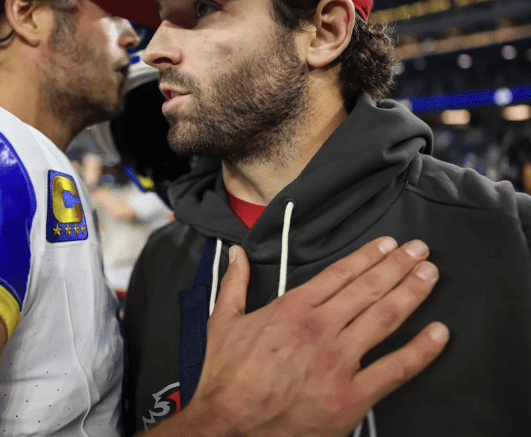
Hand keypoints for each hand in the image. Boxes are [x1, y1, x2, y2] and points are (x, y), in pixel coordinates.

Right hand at [182, 237, 446, 436]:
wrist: (229, 427)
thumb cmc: (226, 378)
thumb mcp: (223, 322)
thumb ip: (233, 283)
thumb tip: (235, 253)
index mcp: (291, 309)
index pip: (339, 274)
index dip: (368, 255)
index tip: (388, 243)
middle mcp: (320, 329)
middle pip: (368, 289)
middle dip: (397, 265)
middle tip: (419, 250)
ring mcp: (338, 363)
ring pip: (384, 318)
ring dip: (411, 292)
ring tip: (429, 274)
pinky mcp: (351, 397)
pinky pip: (395, 369)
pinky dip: (421, 350)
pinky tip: (438, 332)